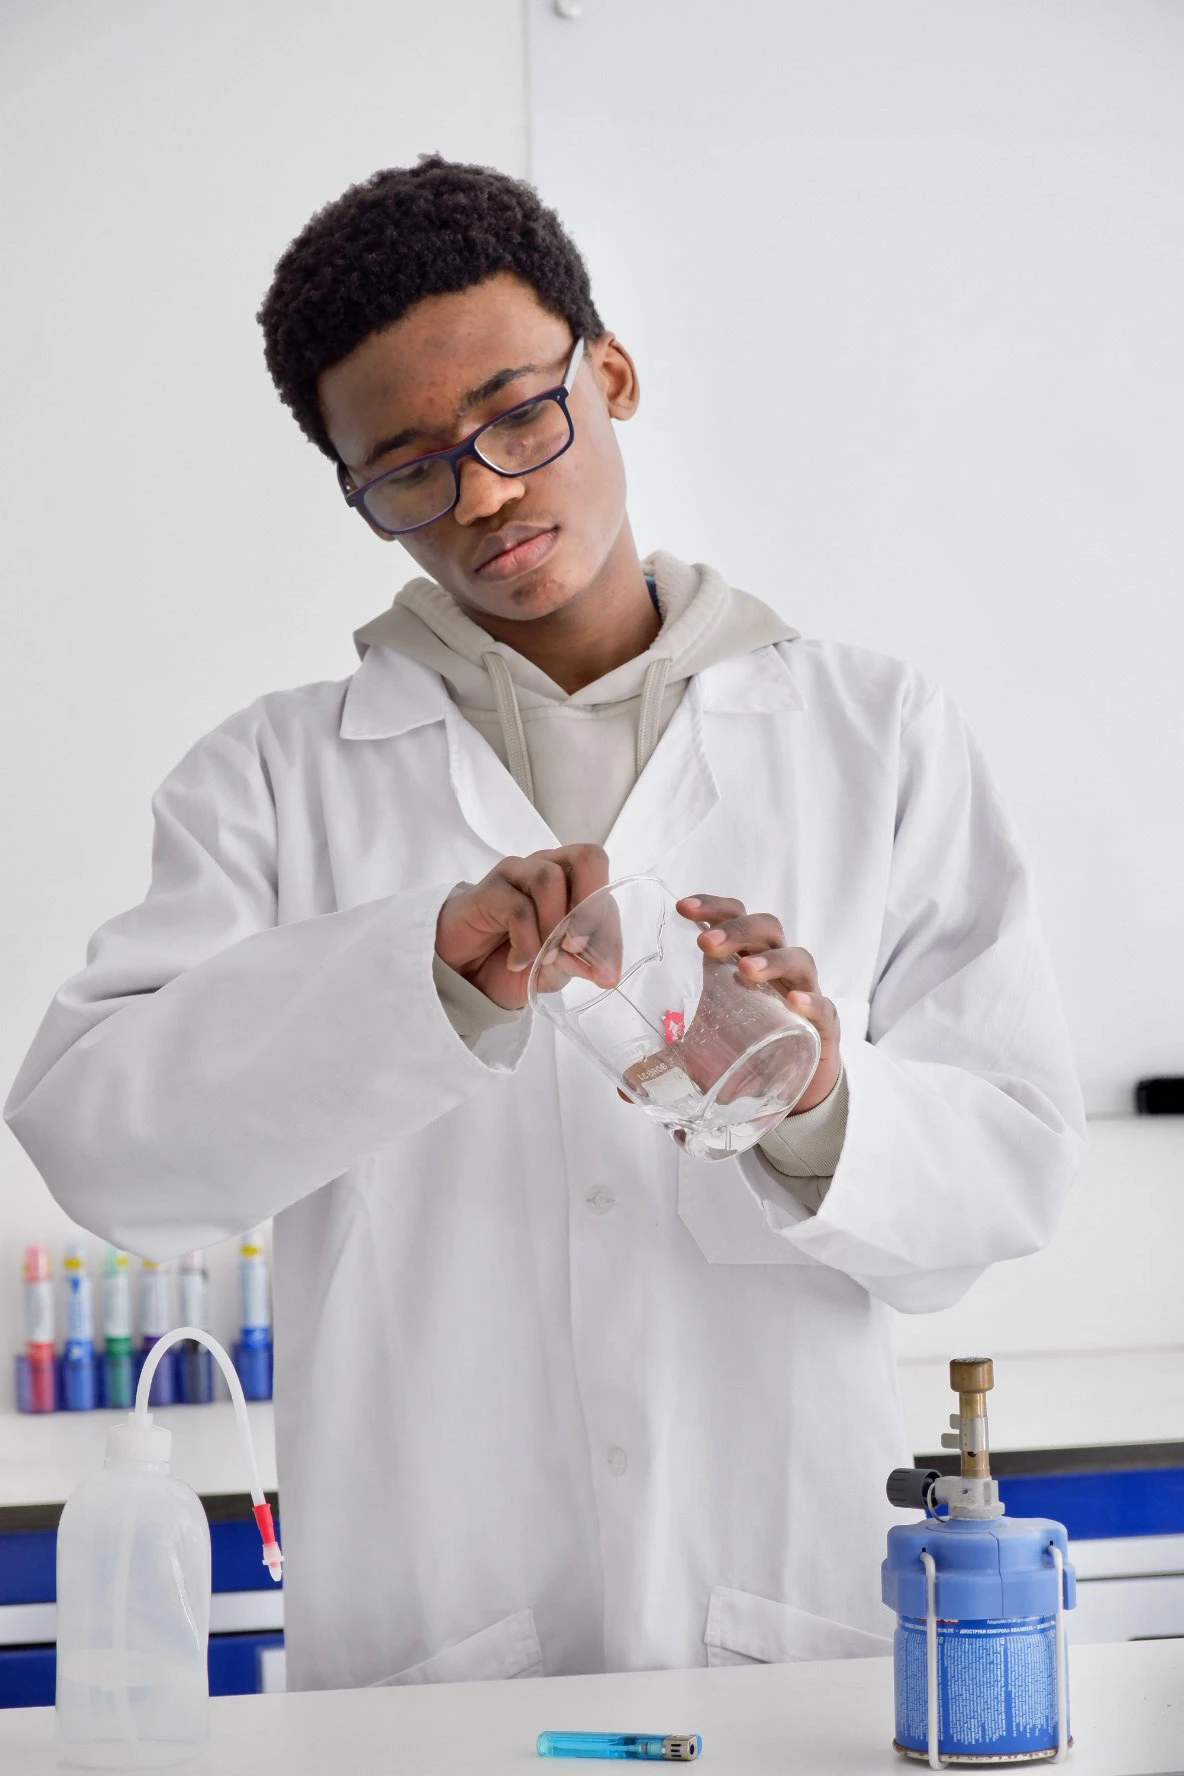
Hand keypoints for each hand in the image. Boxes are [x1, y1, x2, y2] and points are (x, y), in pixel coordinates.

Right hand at [435, 844, 612, 1010]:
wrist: (466, 973)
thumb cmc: (516, 960)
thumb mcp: (557, 970)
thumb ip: (581, 964)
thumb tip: (604, 971)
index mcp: (573, 882)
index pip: (605, 891)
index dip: (610, 934)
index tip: (606, 975)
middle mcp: (548, 867)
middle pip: (588, 857)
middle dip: (591, 908)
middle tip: (578, 948)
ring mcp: (517, 873)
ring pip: (550, 879)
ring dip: (553, 927)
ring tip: (543, 958)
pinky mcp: (488, 888)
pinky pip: (518, 907)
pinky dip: (525, 943)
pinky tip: (518, 961)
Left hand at [673, 894, 840, 1113]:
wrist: (797, 1090)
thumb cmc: (748, 1055)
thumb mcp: (702, 1058)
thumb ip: (666, 1064)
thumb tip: (623, 1088)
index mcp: (742, 964)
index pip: (732, 918)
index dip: (712, 907)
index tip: (682, 907)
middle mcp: (776, 970)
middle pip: (765, 928)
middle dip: (735, 929)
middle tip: (705, 943)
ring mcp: (803, 994)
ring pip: (797, 958)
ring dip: (771, 959)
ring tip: (746, 970)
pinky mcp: (823, 1028)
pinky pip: (824, 1007)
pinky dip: (811, 1001)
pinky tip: (795, 1003)